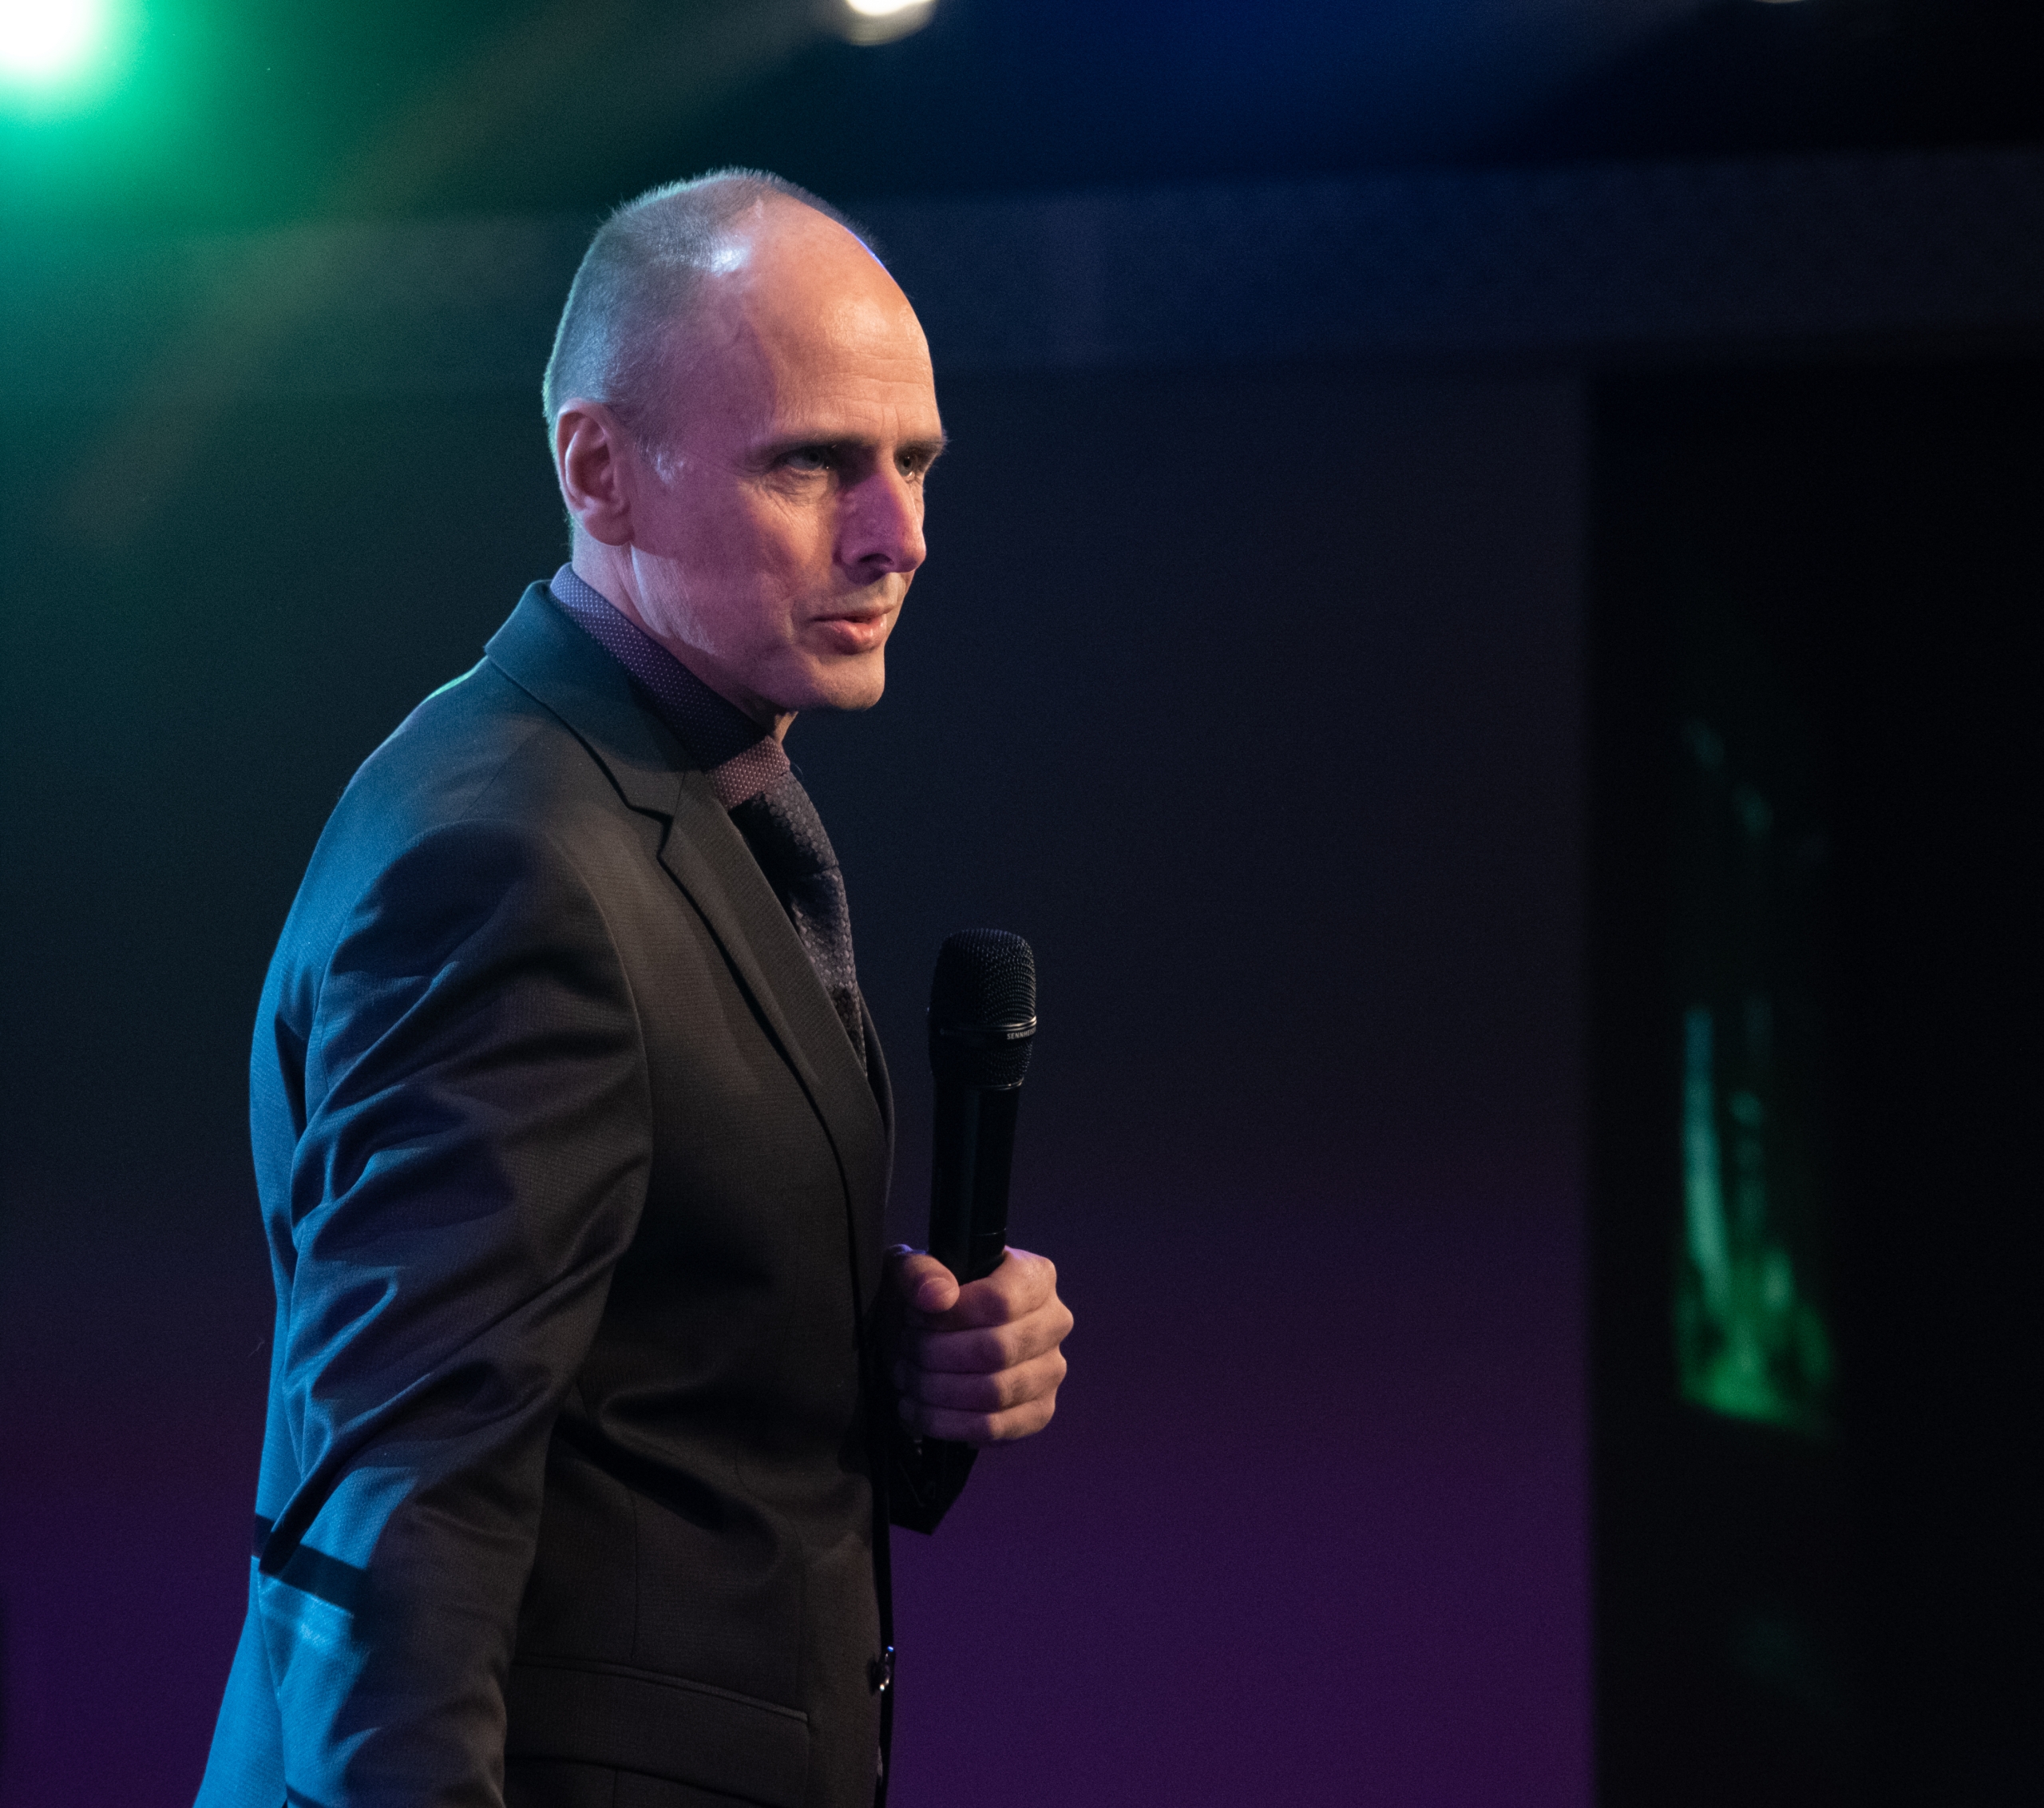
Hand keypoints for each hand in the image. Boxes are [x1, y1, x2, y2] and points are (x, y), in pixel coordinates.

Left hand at [886, 1245, 1072, 1444]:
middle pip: (996, 1351)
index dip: (949, 1316)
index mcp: (1035, 1277)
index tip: (913, 1319)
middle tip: (905, 1351)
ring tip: (907, 1379)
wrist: (939, 1333)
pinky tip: (918, 1411)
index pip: (1000, 1301)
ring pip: (994, 1393)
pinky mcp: (1039, 1412)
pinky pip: (996, 1429)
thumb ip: (921, 1272)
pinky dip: (947, 1425)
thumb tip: (937, 1298)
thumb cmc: (931, 1297)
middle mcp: (1055, 1322)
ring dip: (937, 1391)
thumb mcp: (914, 1268)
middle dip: (935, 1356)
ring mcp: (1051, 1371)